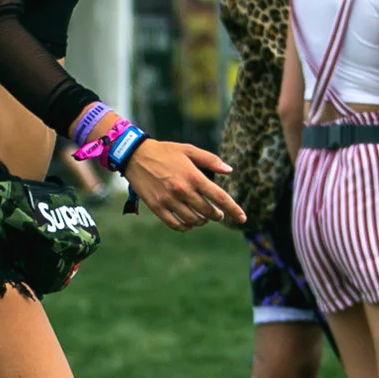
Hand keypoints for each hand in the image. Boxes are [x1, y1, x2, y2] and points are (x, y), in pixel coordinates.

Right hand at [122, 139, 244, 231]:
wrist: (135, 155)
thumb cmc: (165, 151)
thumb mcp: (189, 150)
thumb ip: (210, 160)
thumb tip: (229, 170)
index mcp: (193, 176)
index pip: (219, 197)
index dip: (234, 209)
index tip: (243, 218)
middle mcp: (182, 190)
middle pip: (208, 212)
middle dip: (217, 215)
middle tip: (218, 214)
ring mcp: (169, 200)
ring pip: (193, 221)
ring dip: (202, 221)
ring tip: (203, 218)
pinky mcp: (157, 207)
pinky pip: (176, 225)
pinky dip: (186, 227)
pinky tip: (189, 223)